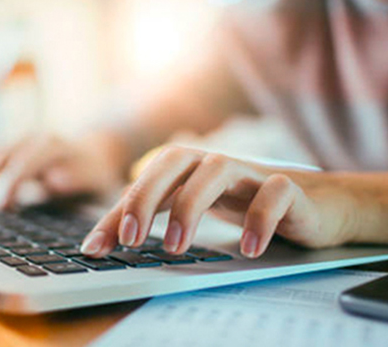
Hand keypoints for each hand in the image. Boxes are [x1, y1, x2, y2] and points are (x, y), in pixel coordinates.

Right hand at [0, 134, 123, 208]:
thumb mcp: (95, 180)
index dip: (10, 182)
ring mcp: (16, 141)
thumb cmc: (95, 174)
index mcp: (53, 146)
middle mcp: (31, 139)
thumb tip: (52, 181)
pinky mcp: (6, 148)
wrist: (96, 152)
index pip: (25, 160)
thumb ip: (75, 180)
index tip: (0, 205)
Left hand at [81, 146, 357, 258]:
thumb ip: (148, 219)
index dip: (117, 211)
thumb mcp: (192, 210)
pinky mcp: (289, 188)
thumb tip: (97, 242)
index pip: (145, 180)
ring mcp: (252, 172)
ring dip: (191, 206)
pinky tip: (247, 248)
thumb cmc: (243, 203)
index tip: (96, 248)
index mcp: (189, 168)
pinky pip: (275, 192)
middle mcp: (215, 163)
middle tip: (131, 239)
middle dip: (147, 196)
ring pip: (218, 169)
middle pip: (174, 160)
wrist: (314, 203)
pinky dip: (259, 218)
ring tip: (175, 246)